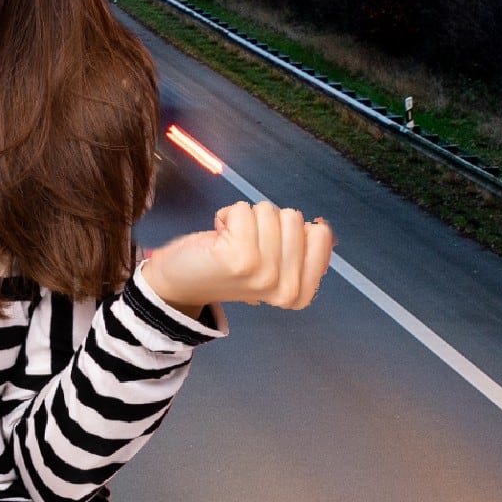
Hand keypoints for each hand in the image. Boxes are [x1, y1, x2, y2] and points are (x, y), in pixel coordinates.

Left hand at [142, 201, 334, 316]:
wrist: (179, 283)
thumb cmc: (226, 267)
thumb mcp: (273, 265)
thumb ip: (301, 250)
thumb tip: (322, 227)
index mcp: (300, 293)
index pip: (321, 234)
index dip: (290, 230)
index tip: (267, 249)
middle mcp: (286, 288)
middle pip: (295, 218)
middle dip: (266, 223)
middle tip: (244, 245)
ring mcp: (264, 274)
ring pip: (269, 211)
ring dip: (246, 219)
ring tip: (230, 241)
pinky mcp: (240, 256)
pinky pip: (244, 209)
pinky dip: (228, 214)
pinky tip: (218, 236)